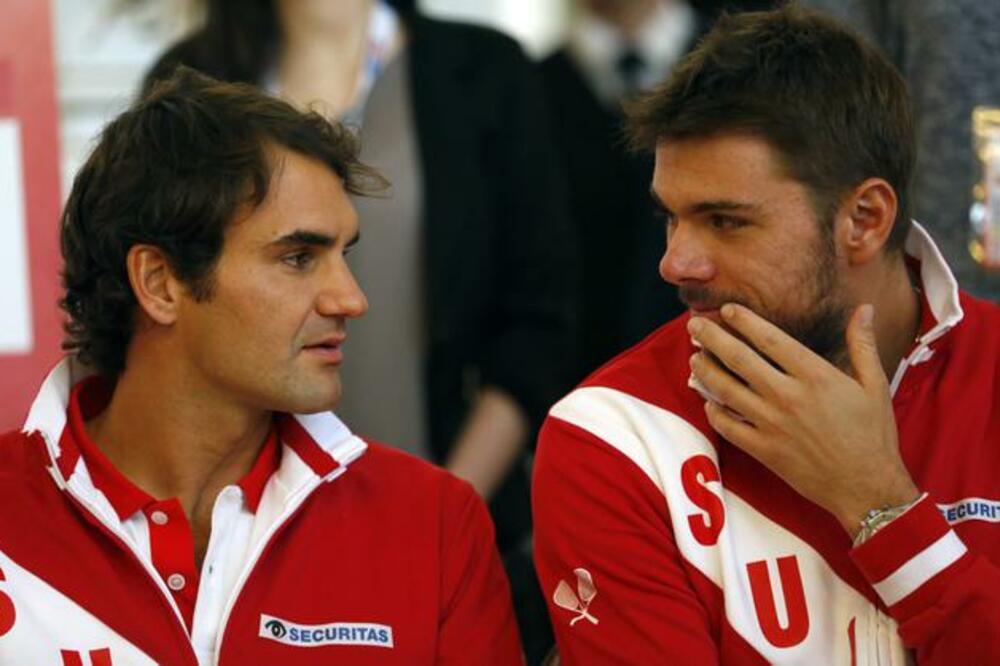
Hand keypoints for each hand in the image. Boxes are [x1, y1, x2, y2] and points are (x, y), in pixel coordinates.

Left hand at [687, 303, 919, 536]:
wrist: (867, 488)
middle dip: (712, 337)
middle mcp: (788, 396)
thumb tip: (864, 308)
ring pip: (726, 390)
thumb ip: (862, 344)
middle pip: (738, 358)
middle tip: (694, 324)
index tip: (727, 310)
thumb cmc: (873, 435)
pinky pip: (727, 426)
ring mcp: (772, 424)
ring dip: (705, 370)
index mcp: (815, 376)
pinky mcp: (763, 450)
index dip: (744, 321)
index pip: (770, 339)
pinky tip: (707, 400)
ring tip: (694, 357)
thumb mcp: (875, 385)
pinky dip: (712, 411)